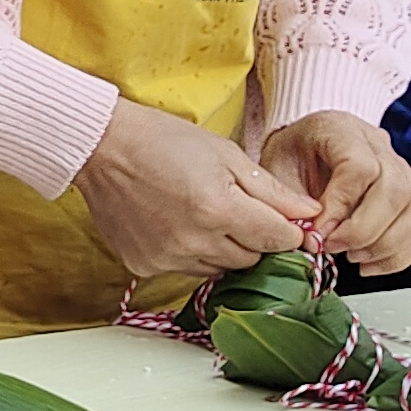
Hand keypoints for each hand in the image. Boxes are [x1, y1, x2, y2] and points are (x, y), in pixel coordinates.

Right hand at [75, 100, 313, 278]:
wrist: (101, 147)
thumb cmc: (160, 140)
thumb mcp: (224, 154)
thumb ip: (270, 190)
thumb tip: (308, 214)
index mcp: (217, 208)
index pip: (277, 239)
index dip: (289, 231)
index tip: (287, 224)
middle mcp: (193, 240)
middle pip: (251, 258)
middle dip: (255, 238)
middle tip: (239, 211)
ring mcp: (166, 257)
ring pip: (221, 269)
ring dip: (224, 248)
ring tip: (205, 214)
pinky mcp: (145, 265)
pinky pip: (187, 270)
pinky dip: (192, 253)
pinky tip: (178, 225)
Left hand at [260, 110, 410, 277]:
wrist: (305, 149)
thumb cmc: (291, 159)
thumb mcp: (276, 172)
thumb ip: (292, 204)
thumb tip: (313, 241)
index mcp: (342, 130)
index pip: (360, 167)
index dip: (341, 205)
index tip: (318, 230)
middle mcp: (381, 146)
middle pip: (396, 190)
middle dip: (364, 231)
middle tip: (333, 246)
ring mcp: (403, 170)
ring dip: (385, 245)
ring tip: (351, 255)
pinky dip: (397, 255)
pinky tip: (368, 262)